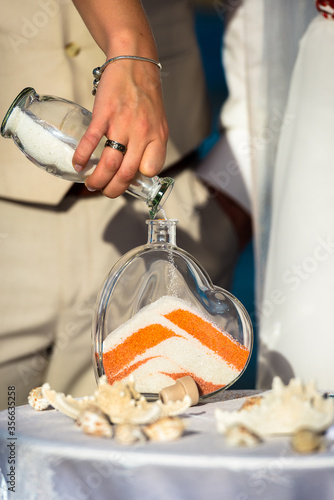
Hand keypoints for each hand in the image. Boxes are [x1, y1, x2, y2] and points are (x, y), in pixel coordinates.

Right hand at [72, 59, 167, 197]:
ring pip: (110, 163)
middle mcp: (142, 133)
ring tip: (90, 184)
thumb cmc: (145, 95)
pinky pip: (92, 141)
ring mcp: (122, 124)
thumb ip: (151, 145)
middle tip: (104, 192)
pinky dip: (83, 157)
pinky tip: (78, 165)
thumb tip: (138, 168)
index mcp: (157, 136)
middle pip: (126, 173)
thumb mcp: (158, 122)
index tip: (126, 182)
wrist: (134, 63)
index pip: (151, 170)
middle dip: (113, 190)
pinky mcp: (104, 114)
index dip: (138, 180)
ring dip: (97, 180)